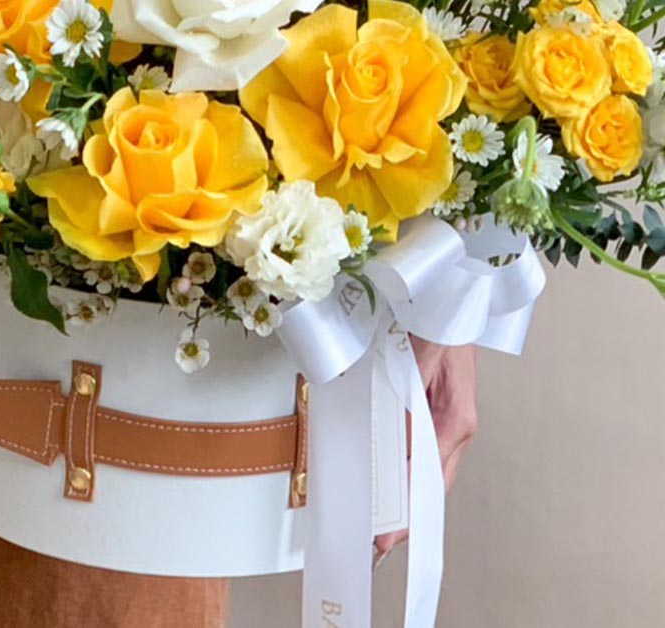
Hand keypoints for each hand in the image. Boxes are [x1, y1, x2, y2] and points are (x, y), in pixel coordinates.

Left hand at [374, 340, 477, 564]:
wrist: (451, 299)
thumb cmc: (440, 323)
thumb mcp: (419, 359)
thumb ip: (407, 398)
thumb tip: (396, 441)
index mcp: (457, 418)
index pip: (430, 476)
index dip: (409, 509)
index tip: (390, 535)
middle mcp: (457, 424)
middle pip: (433, 481)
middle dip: (409, 513)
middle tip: (381, 539)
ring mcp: (449, 418)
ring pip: (427, 467)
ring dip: (406, 491)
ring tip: (381, 516)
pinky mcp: (436, 409)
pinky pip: (420, 445)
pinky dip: (404, 464)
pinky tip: (387, 474)